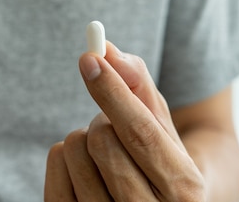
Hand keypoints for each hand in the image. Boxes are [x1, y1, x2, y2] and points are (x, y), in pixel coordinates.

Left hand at [45, 42, 204, 201]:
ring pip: (73, 149)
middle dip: (103, 120)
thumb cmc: (158, 159)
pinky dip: (65, 152)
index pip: (140, 133)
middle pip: (101, 139)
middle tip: (116, 131)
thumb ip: (138, 85)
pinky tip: (86, 167)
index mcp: (183, 188)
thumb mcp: (162, 126)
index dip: (112, 92)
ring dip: (84, 137)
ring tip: (105, 155)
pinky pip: (55, 162)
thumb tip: (108, 50)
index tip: (90, 57)